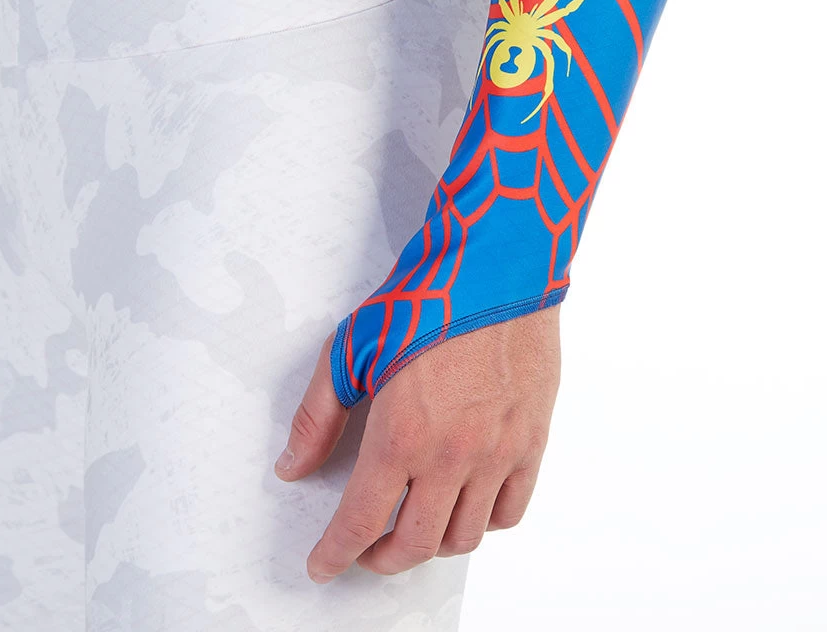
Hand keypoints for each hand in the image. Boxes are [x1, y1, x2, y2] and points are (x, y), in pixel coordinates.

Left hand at [275, 305, 560, 581]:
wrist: (498, 261)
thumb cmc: (427, 295)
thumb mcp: (352, 347)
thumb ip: (320, 414)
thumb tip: (293, 466)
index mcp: (401, 435)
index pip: (361, 523)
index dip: (336, 553)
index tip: (324, 564)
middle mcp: (452, 455)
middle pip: (414, 544)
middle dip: (381, 559)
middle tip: (366, 549)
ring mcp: (498, 451)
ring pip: (463, 536)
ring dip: (431, 543)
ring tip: (414, 524)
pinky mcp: (533, 438)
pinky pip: (510, 510)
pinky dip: (483, 521)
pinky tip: (464, 501)